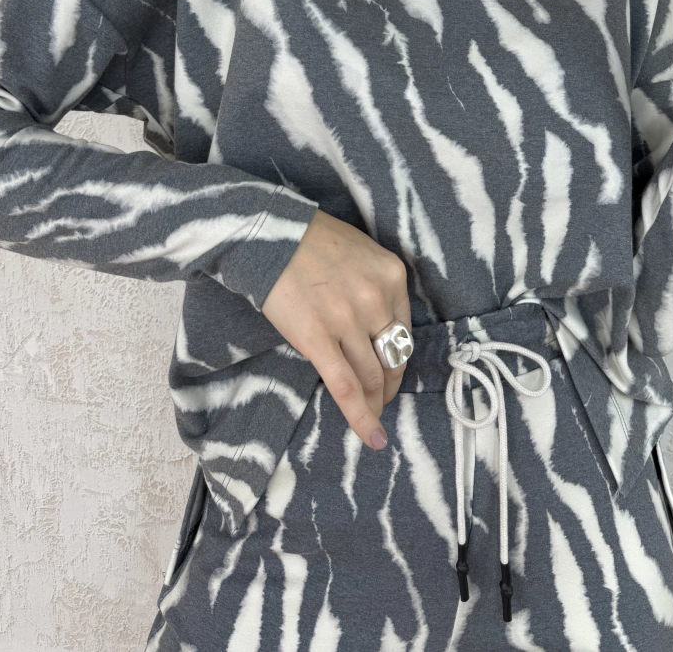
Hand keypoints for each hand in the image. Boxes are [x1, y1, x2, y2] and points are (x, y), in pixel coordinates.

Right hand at [261, 207, 411, 450]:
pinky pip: (346, 387)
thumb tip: (377, 327)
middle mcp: (376, 299)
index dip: (399, 360)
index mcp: (392, 276)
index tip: (392, 373)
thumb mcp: (361, 253)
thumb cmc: (311, 240)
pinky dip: (361, 417)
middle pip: (392, 357)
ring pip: (371, 376)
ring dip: (374, 402)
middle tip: (382, 400)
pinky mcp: (318, 339)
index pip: (404, 331)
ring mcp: (348, 321)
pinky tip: (372, 435)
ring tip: (373, 416)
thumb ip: (376, 287)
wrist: (268, 235)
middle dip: (389, 386)